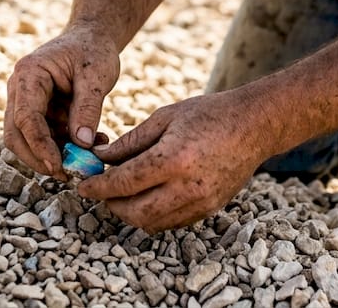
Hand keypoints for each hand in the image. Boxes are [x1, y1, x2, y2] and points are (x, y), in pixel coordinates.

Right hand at [3, 27, 119, 179]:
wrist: (92, 38)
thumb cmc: (93, 50)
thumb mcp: (97, 75)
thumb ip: (88, 108)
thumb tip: (81, 144)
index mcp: (29, 74)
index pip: (25, 118)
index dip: (39, 146)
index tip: (58, 166)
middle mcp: (20, 90)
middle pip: (16, 135)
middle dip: (39, 158)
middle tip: (67, 174)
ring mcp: (26, 102)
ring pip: (29, 140)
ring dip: (56, 153)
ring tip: (90, 156)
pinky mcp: (39, 113)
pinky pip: (45, 137)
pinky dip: (65, 146)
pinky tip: (91, 144)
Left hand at [78, 91, 270, 232]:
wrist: (254, 125)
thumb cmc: (208, 114)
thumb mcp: (165, 118)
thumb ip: (130, 142)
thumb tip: (100, 158)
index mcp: (173, 159)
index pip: (124, 183)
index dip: (98, 187)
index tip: (84, 185)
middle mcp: (187, 187)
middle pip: (134, 212)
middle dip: (111, 204)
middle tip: (101, 190)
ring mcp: (200, 202)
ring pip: (151, 223)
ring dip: (130, 212)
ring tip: (122, 193)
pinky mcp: (209, 209)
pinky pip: (171, 223)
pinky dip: (152, 215)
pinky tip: (147, 196)